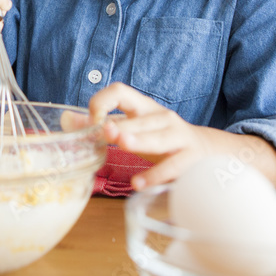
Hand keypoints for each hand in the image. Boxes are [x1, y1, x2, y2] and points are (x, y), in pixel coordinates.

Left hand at [89, 82, 212, 188]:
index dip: (102, 101)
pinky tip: (139, 183)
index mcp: (143, 108)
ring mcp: (179, 137)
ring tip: (123, 145)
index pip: (120, 91)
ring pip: (159, 137)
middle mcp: (162, 118)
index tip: (91, 121)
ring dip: (141, 140)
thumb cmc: (162, 139)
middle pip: (140, 117)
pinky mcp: (191, 158)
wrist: (209, 152)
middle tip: (105, 133)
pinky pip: (173, 166)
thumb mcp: (133, 128)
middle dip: (123, 125)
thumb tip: (66, 120)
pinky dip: (156, 175)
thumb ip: (103, 125)